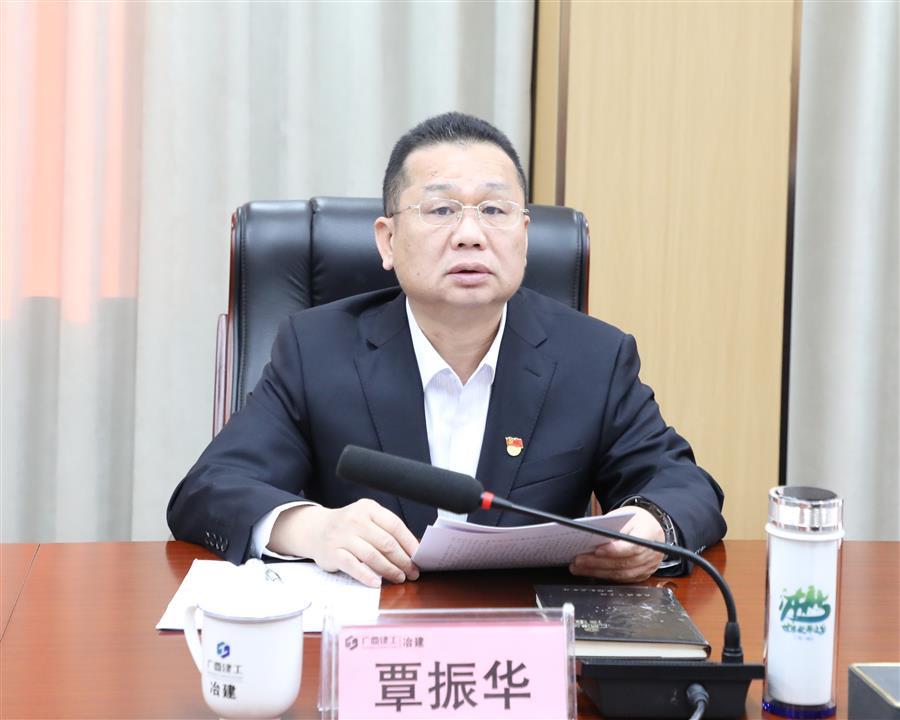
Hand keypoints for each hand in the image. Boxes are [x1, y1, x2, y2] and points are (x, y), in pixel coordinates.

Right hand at [268, 500, 419, 587]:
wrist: (316, 530)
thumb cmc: (348, 527)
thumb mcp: (367, 519)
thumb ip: (385, 530)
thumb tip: (412, 550)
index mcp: (368, 508)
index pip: (395, 525)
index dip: (409, 542)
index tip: (419, 556)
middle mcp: (355, 519)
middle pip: (386, 542)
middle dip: (403, 560)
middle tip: (412, 572)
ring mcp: (342, 536)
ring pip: (372, 555)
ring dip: (389, 569)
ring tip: (399, 577)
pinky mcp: (332, 552)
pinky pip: (353, 566)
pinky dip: (367, 576)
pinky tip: (377, 583)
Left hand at [568, 506, 665, 581]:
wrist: (652, 526)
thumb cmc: (636, 520)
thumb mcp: (624, 516)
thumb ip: (611, 527)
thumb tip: (588, 537)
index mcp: (648, 534)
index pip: (632, 547)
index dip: (614, 550)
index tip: (596, 550)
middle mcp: (651, 553)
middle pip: (623, 563)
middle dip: (597, 563)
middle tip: (578, 560)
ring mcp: (648, 567)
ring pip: (621, 574)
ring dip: (597, 572)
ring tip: (578, 568)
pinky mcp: (642, 574)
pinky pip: (622, 579)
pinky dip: (604, 576)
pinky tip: (590, 572)